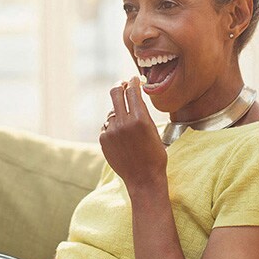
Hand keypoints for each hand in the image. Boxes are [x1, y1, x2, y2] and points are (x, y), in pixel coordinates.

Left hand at [99, 77, 166, 191]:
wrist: (144, 179)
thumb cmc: (154, 155)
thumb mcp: (154, 130)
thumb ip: (142, 112)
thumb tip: (134, 94)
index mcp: (140, 118)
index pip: (132, 91)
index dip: (133, 82)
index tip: (133, 79)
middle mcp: (124, 122)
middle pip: (115, 93)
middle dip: (120, 86)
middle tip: (122, 86)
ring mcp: (111, 131)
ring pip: (112, 112)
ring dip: (118, 114)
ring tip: (128, 128)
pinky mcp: (104, 139)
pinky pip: (107, 126)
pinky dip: (113, 128)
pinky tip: (122, 139)